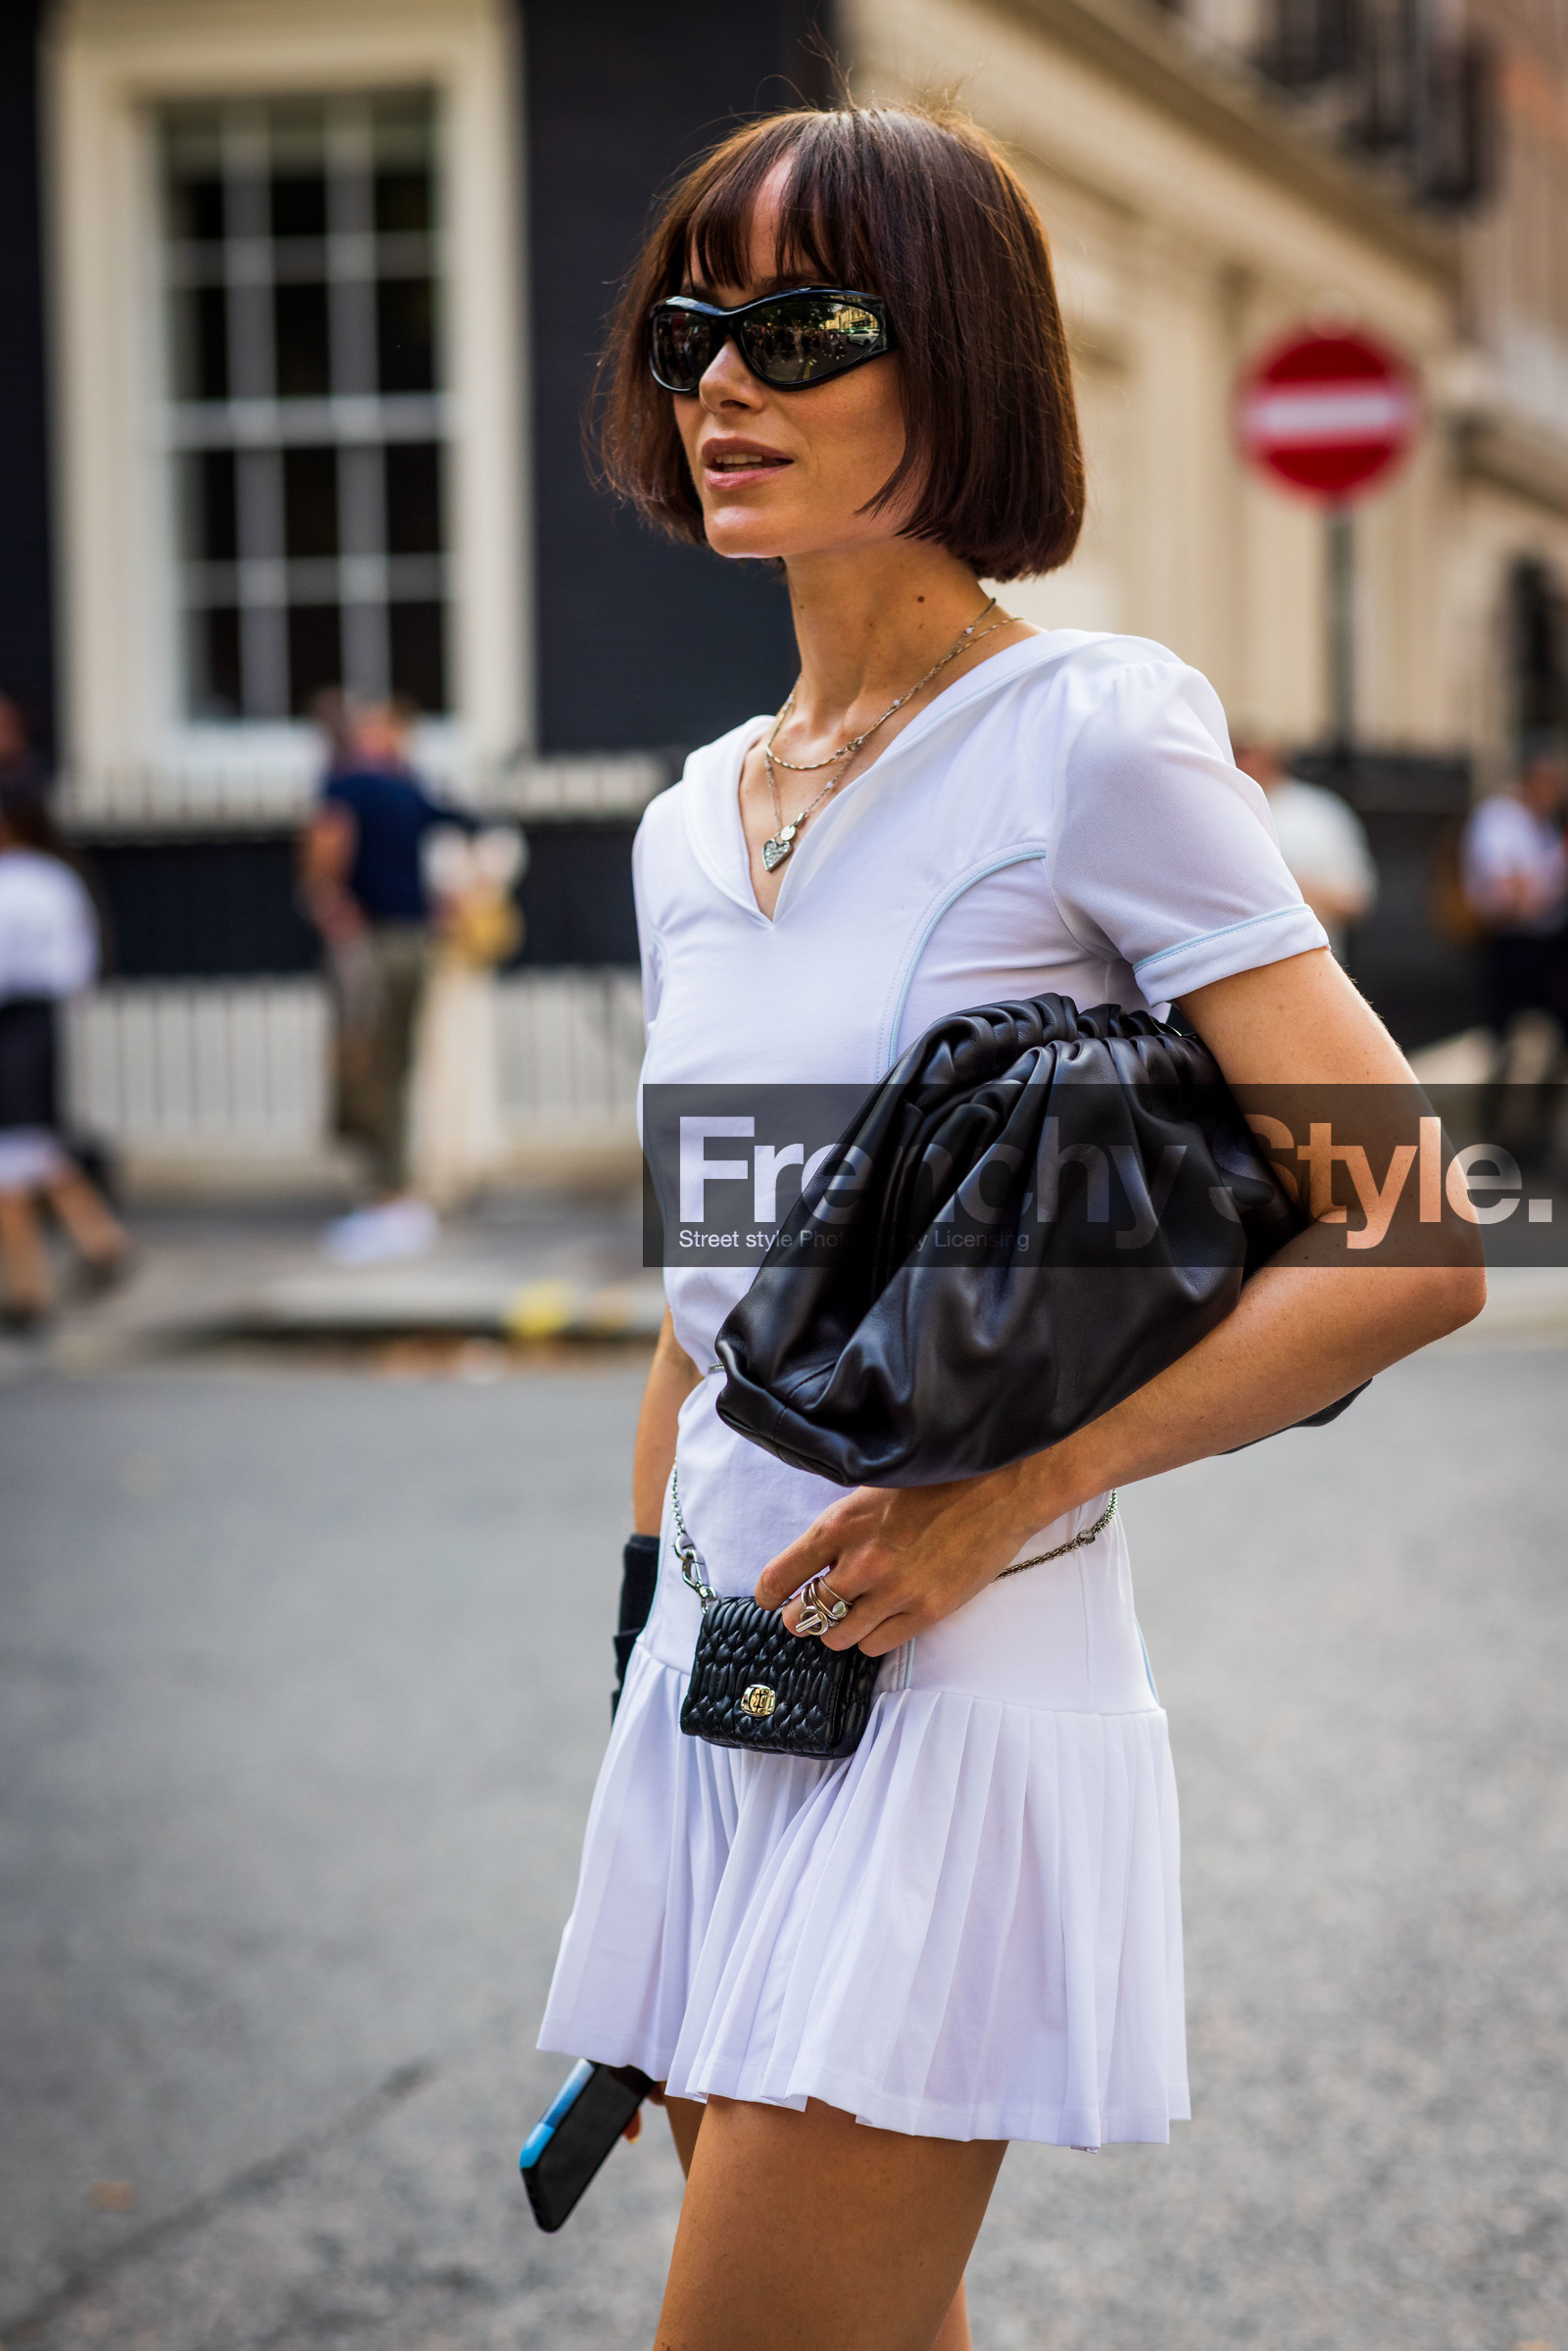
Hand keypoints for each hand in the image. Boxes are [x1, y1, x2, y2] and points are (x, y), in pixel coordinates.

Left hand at [753, 1464, 1059, 1657]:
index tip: (771, 1597)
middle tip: (807, 1613)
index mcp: (840, 1525)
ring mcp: (895, 1592)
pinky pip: (877, 1646)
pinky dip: (871, 1638)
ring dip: (837, 1630)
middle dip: (801, 1616)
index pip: (781, 1575)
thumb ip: (842, 1527)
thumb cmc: (937, 1481)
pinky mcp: (927, 1612)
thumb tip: (816, 1559)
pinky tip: (879, 1620)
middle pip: (806, 1614)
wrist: (1000, 1488)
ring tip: (847, 1617)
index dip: (770, 1592)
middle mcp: (862, 1563)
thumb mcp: (874, 1490)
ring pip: (838, 1637)